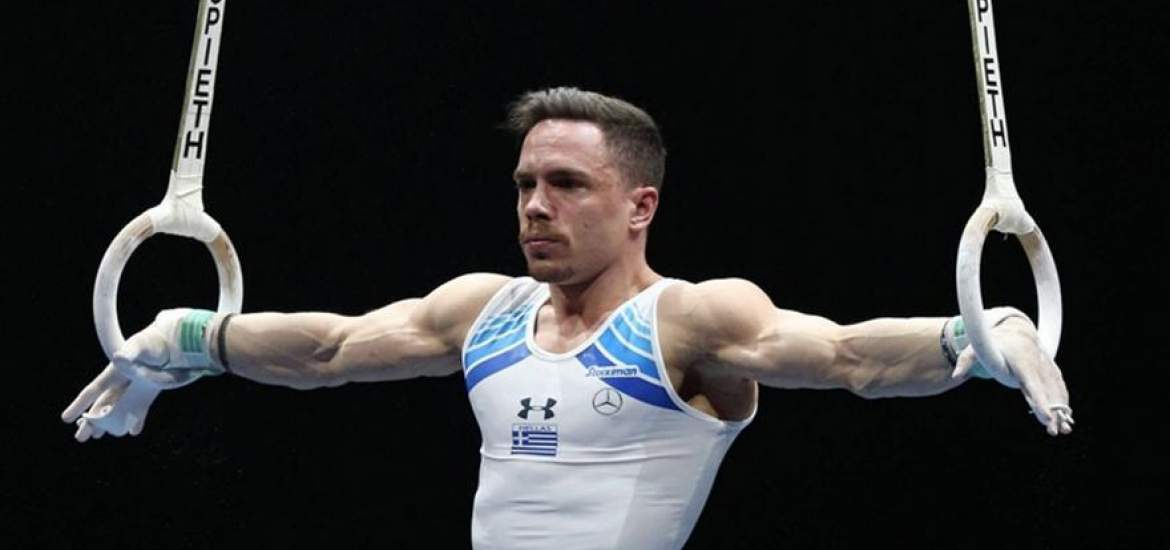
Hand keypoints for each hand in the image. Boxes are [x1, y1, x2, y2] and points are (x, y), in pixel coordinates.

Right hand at [61, 309, 221, 440]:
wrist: (173, 341)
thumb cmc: (152, 342)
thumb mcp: (139, 346)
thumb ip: (130, 353)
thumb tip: (120, 358)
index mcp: (114, 373)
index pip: (93, 391)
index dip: (79, 404)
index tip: (66, 418)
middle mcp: (121, 382)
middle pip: (103, 405)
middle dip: (91, 421)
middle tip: (80, 438)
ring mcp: (135, 388)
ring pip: (118, 410)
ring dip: (110, 424)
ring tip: (99, 436)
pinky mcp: (149, 391)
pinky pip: (140, 408)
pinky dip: (137, 420)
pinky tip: (134, 431)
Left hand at [953, 315, 1072, 435]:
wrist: (1015, 329)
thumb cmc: (993, 342)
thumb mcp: (976, 348)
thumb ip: (966, 361)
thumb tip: (956, 375)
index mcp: (1021, 362)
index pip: (1032, 385)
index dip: (1040, 401)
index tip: (1046, 416)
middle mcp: (1037, 365)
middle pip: (1046, 392)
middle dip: (1053, 412)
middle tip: (1056, 431)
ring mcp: (1045, 367)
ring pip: (1056, 391)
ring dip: (1062, 410)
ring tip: (1065, 429)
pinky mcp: (1050, 370)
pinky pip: (1058, 386)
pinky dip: (1063, 400)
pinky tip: (1066, 416)